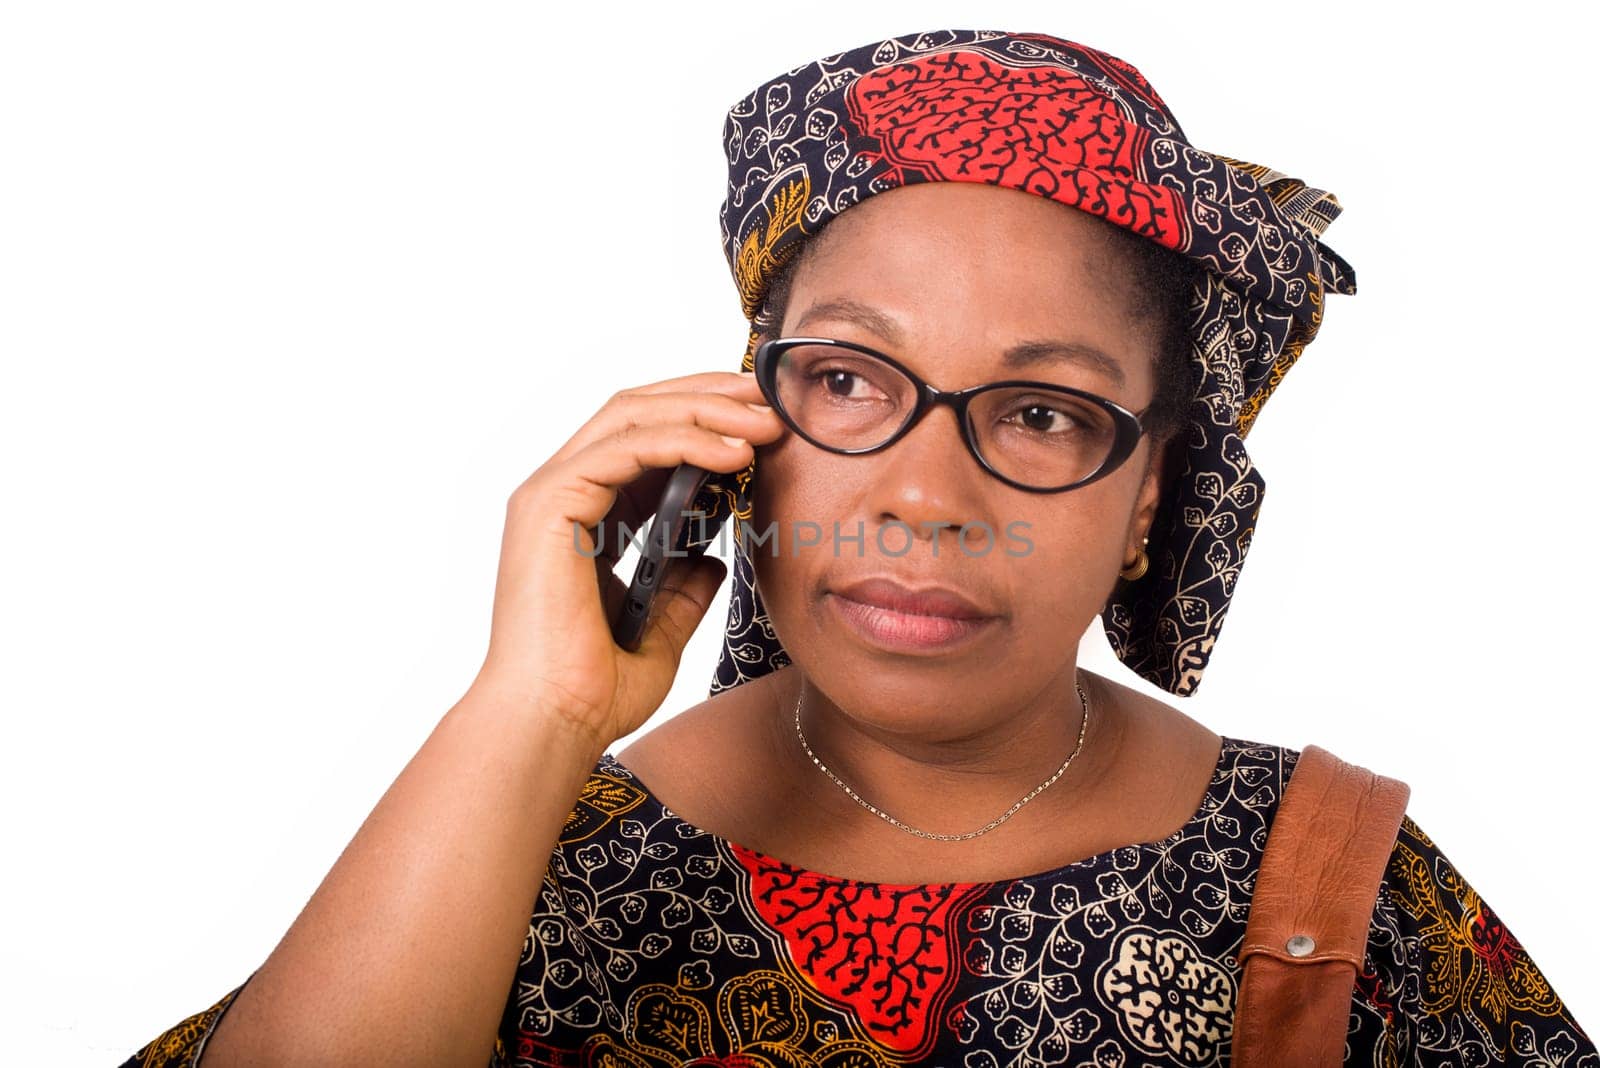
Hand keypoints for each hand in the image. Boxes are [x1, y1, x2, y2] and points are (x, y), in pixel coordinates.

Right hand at [467, 371, 782, 747]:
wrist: (553, 726)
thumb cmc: (591, 691)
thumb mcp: (658, 631)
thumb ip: (682, 590)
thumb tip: (713, 561)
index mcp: (579, 516)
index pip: (641, 435)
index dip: (701, 417)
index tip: (762, 422)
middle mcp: (559, 494)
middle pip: (636, 409)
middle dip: (707, 396)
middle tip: (769, 400)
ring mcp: (549, 495)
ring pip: (631, 416)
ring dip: (705, 410)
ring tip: (764, 421)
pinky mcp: (549, 505)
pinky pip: (624, 448)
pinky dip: (683, 440)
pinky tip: (732, 452)